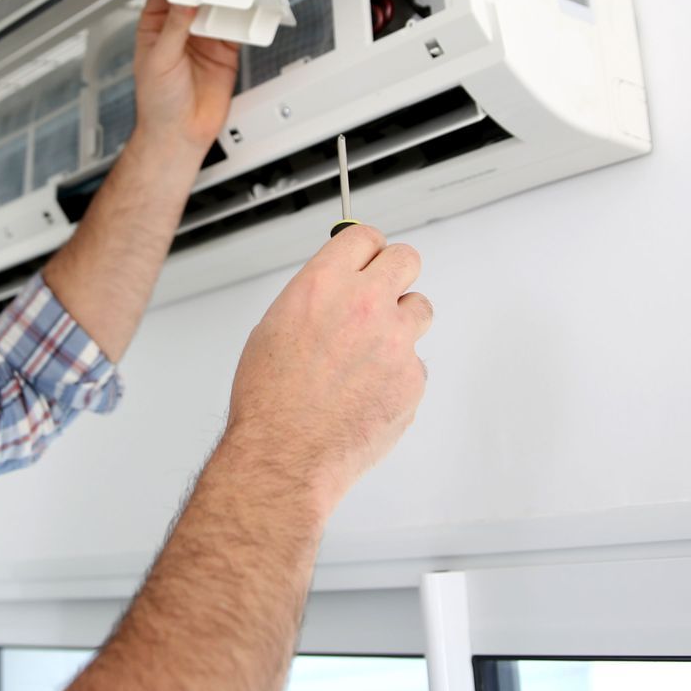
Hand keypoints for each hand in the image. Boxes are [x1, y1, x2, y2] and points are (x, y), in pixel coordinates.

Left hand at [132, 0, 240, 153]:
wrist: (179, 134)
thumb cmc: (157, 103)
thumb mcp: (159, 60)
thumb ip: (174, 28)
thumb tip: (185, 0)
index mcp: (155, 28)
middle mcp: (180, 30)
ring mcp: (203, 41)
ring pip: (218, 10)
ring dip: (228, 0)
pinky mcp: (224, 53)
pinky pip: (237, 30)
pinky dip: (245, 20)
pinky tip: (248, 14)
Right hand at [222, 225, 431, 515]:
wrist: (285, 454)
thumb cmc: (270, 400)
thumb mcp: (273, 327)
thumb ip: (315, 299)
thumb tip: (336, 288)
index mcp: (324, 284)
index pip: (364, 237)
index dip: (366, 248)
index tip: (368, 256)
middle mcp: (365, 304)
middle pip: (406, 259)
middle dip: (395, 272)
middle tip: (384, 291)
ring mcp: (395, 341)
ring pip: (420, 309)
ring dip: (402, 323)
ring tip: (372, 352)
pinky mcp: (413, 378)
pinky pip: (415, 362)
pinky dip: (398, 373)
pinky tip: (369, 392)